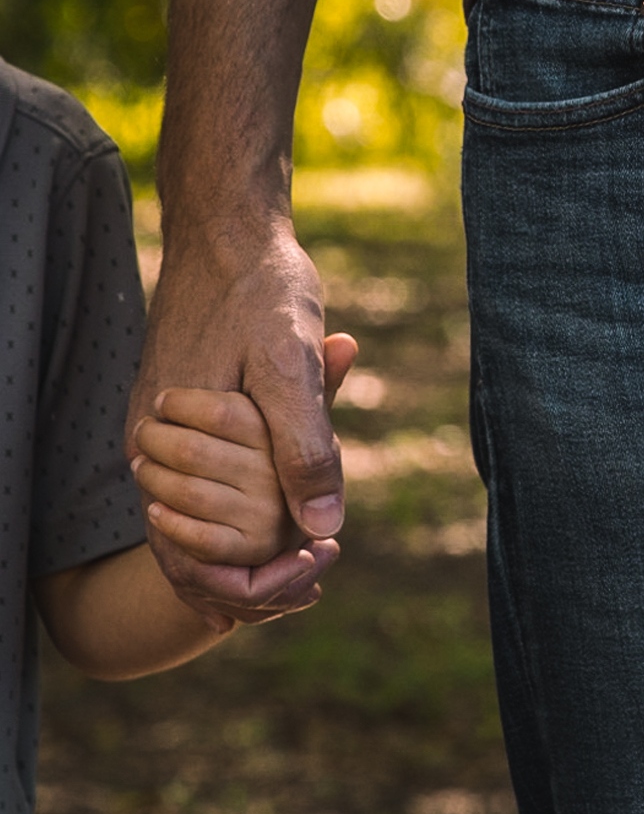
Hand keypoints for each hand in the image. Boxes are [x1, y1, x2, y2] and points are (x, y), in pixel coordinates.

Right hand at [128, 220, 349, 627]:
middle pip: (192, 548)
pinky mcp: (179, 411)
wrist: (229, 229)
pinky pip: (204, 480)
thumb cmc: (262, 289)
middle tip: (316, 582)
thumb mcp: (292, 363)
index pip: (194, 559)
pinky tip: (285, 511)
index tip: (315, 576)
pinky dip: (242, 505)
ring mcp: (159, 431)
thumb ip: (304, 443)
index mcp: (166, 449)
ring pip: (198, 515)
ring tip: (309, 562)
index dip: (254, 584)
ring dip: (249, 545)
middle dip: (253, 577)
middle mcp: (150, 448)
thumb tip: (324, 526)